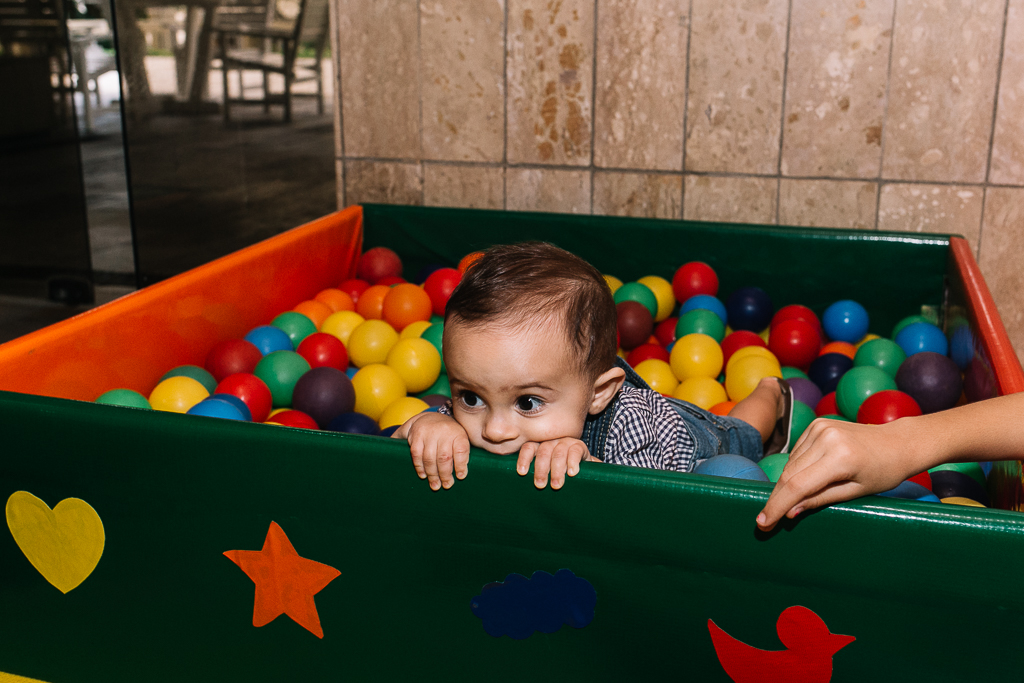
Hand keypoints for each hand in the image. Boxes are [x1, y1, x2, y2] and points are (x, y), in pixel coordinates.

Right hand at [393, 411, 470, 490]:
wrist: (430, 417)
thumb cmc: (448, 433)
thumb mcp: (460, 437)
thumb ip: (462, 453)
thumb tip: (462, 475)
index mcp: (458, 432)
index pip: (461, 450)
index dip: (461, 464)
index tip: (460, 476)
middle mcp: (444, 431)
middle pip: (444, 457)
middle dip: (445, 474)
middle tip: (447, 485)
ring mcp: (428, 433)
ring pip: (429, 458)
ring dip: (432, 474)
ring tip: (435, 485)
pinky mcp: (416, 436)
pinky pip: (417, 455)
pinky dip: (420, 467)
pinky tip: (423, 475)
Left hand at [517, 438, 598, 489]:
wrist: (581, 467)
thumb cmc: (558, 471)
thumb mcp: (544, 470)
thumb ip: (534, 473)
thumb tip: (517, 484)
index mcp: (539, 445)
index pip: (528, 448)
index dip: (524, 459)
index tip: (522, 472)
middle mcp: (551, 441)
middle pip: (543, 452)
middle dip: (541, 470)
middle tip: (540, 485)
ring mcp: (565, 442)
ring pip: (558, 454)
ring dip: (556, 471)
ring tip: (556, 485)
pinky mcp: (579, 446)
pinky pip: (575, 452)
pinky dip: (572, 463)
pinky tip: (571, 473)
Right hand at [756, 418, 924, 530]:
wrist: (898, 442)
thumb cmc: (883, 472)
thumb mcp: (855, 492)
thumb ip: (820, 500)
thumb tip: (790, 512)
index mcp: (840, 457)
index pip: (798, 485)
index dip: (777, 506)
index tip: (763, 523)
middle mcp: (826, 438)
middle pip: (789, 474)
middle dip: (777, 498)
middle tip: (767, 519)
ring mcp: (820, 427)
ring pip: (790, 463)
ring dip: (786, 484)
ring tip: (792, 500)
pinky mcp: (817, 424)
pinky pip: (797, 452)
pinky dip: (796, 468)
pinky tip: (807, 476)